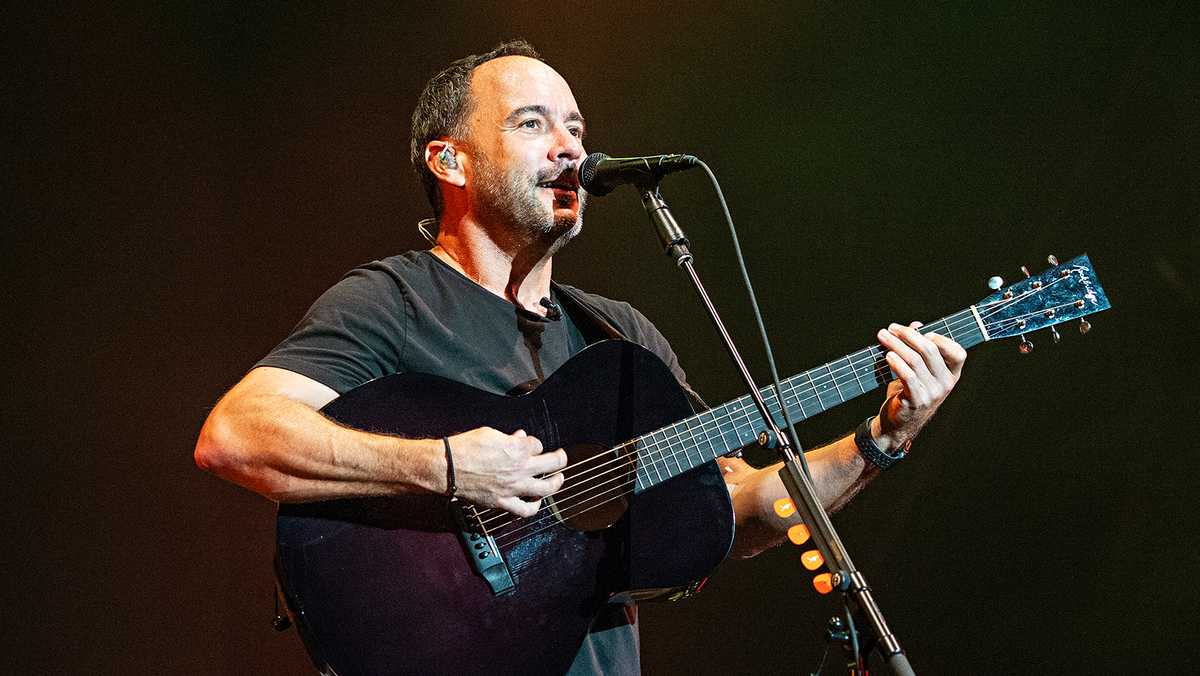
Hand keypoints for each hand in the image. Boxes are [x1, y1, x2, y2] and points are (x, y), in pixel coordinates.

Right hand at [445, 427, 566, 516]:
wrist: (446, 467)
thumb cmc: (465, 448)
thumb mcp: (490, 434)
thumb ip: (509, 438)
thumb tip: (519, 437)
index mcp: (518, 449)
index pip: (537, 444)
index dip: (532, 443)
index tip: (527, 443)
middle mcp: (520, 468)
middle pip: (552, 463)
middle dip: (560, 458)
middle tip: (561, 457)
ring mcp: (513, 487)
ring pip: (545, 488)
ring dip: (556, 483)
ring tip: (558, 479)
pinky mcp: (503, 501)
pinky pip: (525, 510)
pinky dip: (534, 507)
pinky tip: (537, 503)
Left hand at [873, 322, 966, 451]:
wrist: (897, 424)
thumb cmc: (907, 393)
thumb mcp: (917, 371)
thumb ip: (919, 349)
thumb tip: (916, 325)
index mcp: (951, 375)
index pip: (957, 353)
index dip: (940, 338)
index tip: (918, 330)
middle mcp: (946, 384)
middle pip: (930, 350)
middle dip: (908, 335)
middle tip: (890, 328)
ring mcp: (933, 393)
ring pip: (915, 360)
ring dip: (896, 345)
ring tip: (882, 337)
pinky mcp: (917, 401)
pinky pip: (908, 376)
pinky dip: (896, 363)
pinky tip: (888, 355)